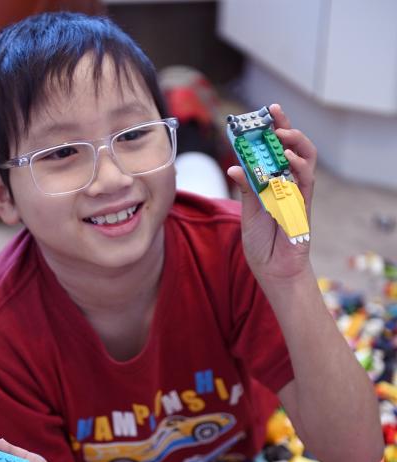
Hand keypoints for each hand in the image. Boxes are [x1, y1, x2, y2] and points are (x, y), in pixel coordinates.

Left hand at [228, 104, 316, 281]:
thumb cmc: (262, 242)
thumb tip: (234, 166)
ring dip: (295, 142)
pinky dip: (298, 167)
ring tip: (281, 133)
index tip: (262, 114)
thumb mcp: (248, 212)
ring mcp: (298, 193)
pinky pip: (306, 181)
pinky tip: (287, 158)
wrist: (273, 269)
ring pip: (305, 158)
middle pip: (292, 147)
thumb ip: (246, 189)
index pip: (273, 150)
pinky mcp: (304, 205)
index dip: (270, 131)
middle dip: (284, 127)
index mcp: (271, 183)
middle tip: (274, 113)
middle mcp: (287, 184)